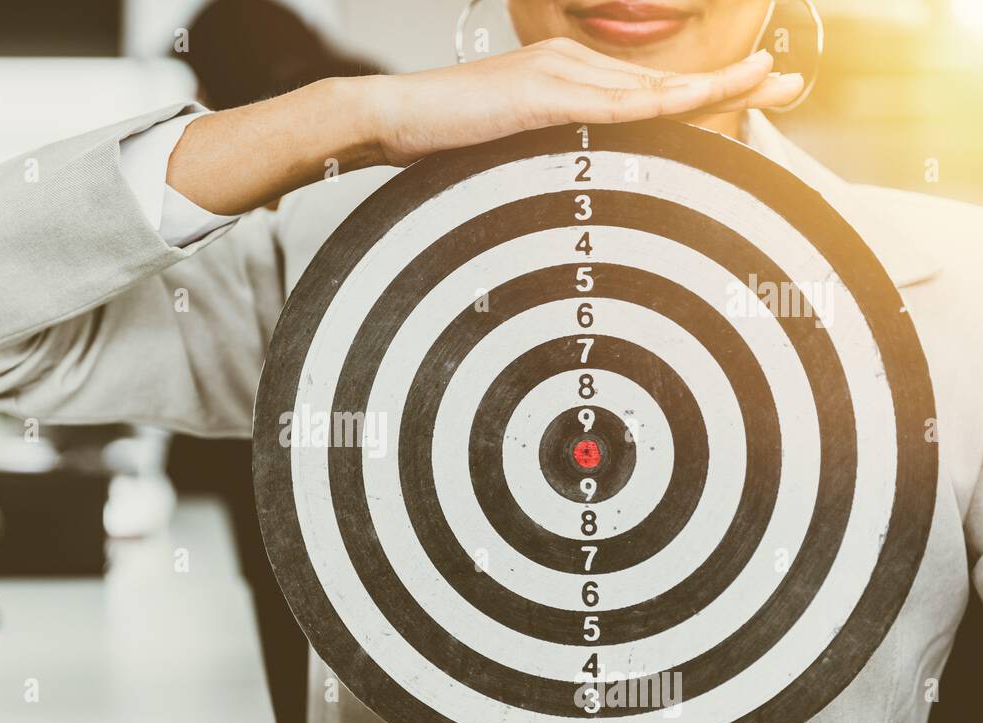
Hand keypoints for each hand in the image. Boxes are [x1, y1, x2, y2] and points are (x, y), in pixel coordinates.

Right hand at [368, 38, 802, 166]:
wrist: (393, 117)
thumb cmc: (443, 142)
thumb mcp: (509, 154)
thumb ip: (550, 163)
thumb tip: (582, 196)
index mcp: (567, 83)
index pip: (648, 91)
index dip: (704, 92)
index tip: (752, 95)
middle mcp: (572, 68)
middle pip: (665, 81)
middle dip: (731, 81)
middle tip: (788, 81)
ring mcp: (560, 74)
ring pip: (653, 86)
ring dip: (717, 85)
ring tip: (770, 80)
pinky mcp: (543, 92)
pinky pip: (617, 103)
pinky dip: (666, 104)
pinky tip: (706, 102)